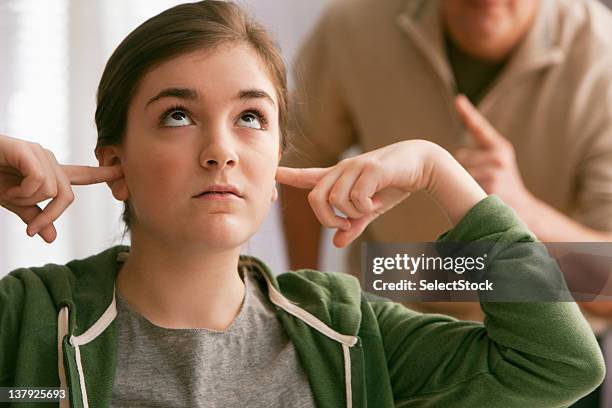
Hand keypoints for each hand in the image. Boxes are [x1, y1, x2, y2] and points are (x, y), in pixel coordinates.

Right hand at [0, 134, 122, 241]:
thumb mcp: (12, 202)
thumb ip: (34, 216)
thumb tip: (51, 236)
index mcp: (49, 172)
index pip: (83, 175)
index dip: (105, 175)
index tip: (125, 173)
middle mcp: (49, 160)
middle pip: (67, 196)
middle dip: (48, 215)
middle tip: (29, 226)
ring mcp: (39, 153)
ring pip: (53, 190)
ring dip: (28, 201)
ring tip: (8, 192)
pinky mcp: (27, 150)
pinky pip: (40, 181)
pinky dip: (23, 191)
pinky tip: (8, 186)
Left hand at [276, 140, 476, 247]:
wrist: (421, 164)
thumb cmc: (392, 185)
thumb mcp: (370, 210)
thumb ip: (353, 225)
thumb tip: (336, 244)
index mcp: (340, 177)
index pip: (309, 176)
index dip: (290, 176)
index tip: (274, 173)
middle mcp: (343, 169)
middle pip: (316, 198)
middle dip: (327, 219)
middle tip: (346, 225)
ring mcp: (355, 168)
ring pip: (336, 200)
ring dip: (353, 213)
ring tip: (371, 209)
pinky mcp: (369, 170)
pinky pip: (357, 198)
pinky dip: (367, 208)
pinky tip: (379, 202)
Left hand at [454, 95, 533, 211]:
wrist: (522, 208)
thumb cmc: (502, 184)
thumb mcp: (495, 165)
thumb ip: (478, 154)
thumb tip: (456, 153)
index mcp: (500, 147)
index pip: (480, 127)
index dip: (468, 112)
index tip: (458, 99)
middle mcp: (499, 155)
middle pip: (461, 157)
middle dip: (463, 170)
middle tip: (481, 182)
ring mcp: (496, 170)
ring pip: (462, 172)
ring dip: (465, 183)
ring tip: (482, 190)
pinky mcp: (492, 185)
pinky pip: (466, 186)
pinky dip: (469, 192)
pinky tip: (483, 196)